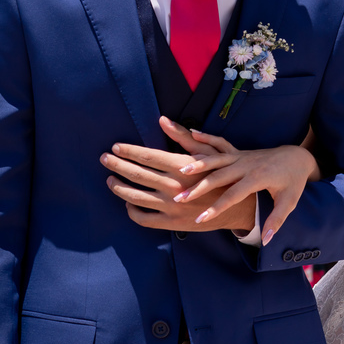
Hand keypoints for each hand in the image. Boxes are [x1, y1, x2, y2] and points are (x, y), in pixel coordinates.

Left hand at [100, 123, 255, 232]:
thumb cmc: (223, 175)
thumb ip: (183, 136)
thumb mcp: (209, 152)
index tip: (115, 147)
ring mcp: (171, 206)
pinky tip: (128, 201)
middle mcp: (174, 186)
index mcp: (182, 167)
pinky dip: (131, 210)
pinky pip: (143, 218)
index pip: (147, 156)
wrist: (238, 207)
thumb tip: (162, 120)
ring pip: (134, 197)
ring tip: (110, 179)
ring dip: (118, 187)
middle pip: (136, 174)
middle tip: (105, 158)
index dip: (129, 151)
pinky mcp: (171, 222)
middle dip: (117, 165)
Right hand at [167, 121, 318, 245]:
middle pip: (219, 176)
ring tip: (181, 170)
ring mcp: (242, 156)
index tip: (200, 218)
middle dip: (199, 187)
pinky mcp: (238, 151)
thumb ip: (276, 220)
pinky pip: (220, 143)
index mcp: (258, 178)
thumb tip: (266, 239)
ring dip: (198, 163)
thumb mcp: (289, 202)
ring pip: (216, 158)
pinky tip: (190, 133)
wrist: (296, 157)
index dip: (216, 207)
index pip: (233, 195)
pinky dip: (206, 137)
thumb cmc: (293, 181)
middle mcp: (247, 165)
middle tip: (180, 198)